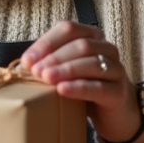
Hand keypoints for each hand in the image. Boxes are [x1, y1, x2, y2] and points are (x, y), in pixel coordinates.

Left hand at [21, 20, 142, 142]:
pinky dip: (79, 87)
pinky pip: (99, 87)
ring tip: (47, 78)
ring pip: (92, 63)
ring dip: (66, 69)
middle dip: (54, 57)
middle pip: (81, 45)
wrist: (116, 113)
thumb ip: (50, 63)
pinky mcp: (118, 92)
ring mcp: (116, 70)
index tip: (27, 59)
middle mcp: (107, 49)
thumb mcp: (68, 71)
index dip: (47, 42)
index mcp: (92, 37)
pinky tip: (63, 90)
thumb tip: (25, 64)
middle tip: (35, 71)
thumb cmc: (87, 87)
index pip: (69, 29)